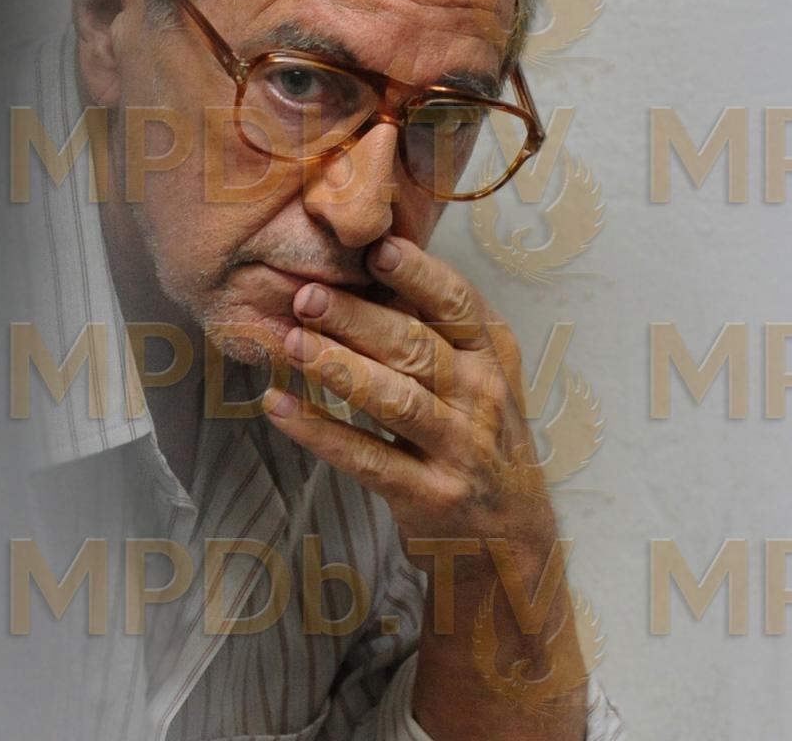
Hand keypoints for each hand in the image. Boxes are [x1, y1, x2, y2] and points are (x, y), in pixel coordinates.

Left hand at [259, 235, 586, 739]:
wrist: (512, 542)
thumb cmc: (481, 441)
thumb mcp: (482, 379)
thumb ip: (440, 329)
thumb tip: (374, 260)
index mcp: (492, 358)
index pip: (458, 305)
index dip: (419, 275)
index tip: (377, 249)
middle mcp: (481, 399)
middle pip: (416, 347)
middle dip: (358, 317)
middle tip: (306, 293)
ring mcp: (458, 450)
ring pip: (393, 399)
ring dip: (337, 367)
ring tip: (289, 342)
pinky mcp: (428, 496)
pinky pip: (365, 457)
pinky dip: (319, 431)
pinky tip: (279, 407)